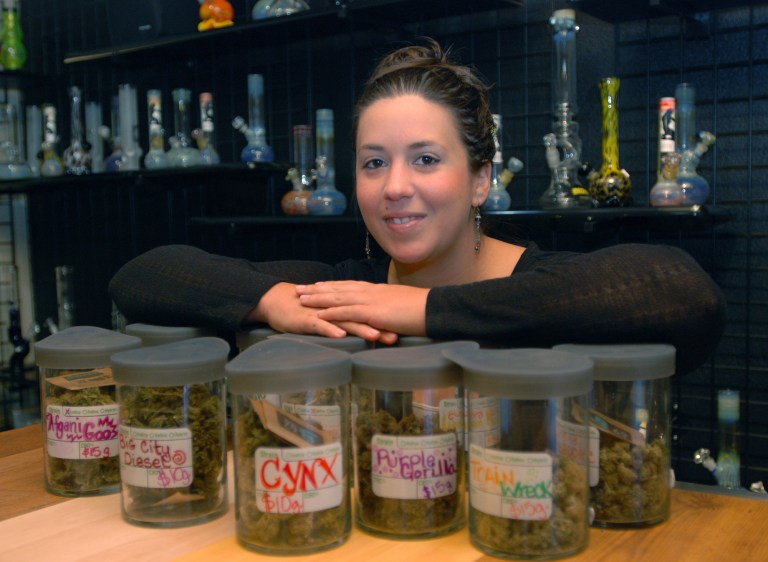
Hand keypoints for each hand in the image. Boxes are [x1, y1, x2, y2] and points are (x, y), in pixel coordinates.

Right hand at [251, 282, 398, 342]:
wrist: (277, 301)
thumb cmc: (305, 310)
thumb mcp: (331, 316)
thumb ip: (348, 320)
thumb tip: (369, 328)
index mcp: (343, 307)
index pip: (368, 313)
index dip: (385, 320)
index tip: (403, 329)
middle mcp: (335, 309)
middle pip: (360, 317)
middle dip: (379, 326)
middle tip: (397, 335)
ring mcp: (321, 314)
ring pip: (343, 321)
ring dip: (359, 328)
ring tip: (375, 336)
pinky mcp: (306, 320)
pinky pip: (320, 325)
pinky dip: (330, 330)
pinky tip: (341, 336)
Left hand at [295, 281, 428, 342]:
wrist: (434, 309)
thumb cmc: (422, 310)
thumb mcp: (400, 307)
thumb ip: (388, 310)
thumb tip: (383, 315)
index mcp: (377, 290)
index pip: (349, 286)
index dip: (331, 285)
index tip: (317, 284)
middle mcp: (370, 292)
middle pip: (338, 288)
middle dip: (317, 289)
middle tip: (299, 289)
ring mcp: (371, 301)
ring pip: (338, 297)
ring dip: (318, 298)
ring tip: (301, 298)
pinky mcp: (373, 313)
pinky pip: (348, 312)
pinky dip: (332, 312)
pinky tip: (319, 314)